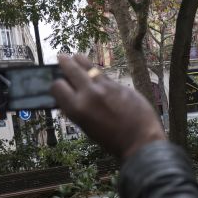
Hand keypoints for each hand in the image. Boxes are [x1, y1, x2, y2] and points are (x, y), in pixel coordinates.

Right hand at [51, 54, 165, 159]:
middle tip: (61, 57)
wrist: (140, 141)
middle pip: (72, 70)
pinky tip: (98, 72)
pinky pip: (106, 76)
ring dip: (81, 61)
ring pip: (90, 67)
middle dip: (65, 62)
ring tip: (77, 56)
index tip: (58, 82)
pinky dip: (100, 74)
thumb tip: (71, 97)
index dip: (57, 84)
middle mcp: (89, 94)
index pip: (58, 87)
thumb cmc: (112, 140)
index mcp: (77, 109)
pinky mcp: (121, 85)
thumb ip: (79, 110)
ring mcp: (107, 88)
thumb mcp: (88, 128)